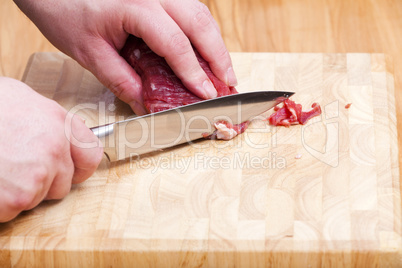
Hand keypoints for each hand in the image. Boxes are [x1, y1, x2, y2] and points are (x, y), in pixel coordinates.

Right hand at [0, 78, 102, 221]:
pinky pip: (12, 210)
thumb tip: (58, 136)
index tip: (71, 171)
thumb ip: (48, 123)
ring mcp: (36, 176)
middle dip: (41, 182)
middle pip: (61, 184)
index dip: (78, 167)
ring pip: (35, 198)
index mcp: (58, 123)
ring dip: (16, 192)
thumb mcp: (22, 101)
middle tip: (12, 165)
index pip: (90, 156)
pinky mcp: (15, 199)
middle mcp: (54, 150)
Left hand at [14, 0, 236, 114]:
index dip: (194, 71)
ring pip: (200, 12)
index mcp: (134, 6)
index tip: (206, 93)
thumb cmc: (64, 11)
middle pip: (200, 22)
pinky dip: (203, 32)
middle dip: (219, 55)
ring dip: (215, 43)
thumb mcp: (89, 53)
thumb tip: (146, 105)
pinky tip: (207, 51)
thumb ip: (121, 80)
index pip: (175, 43)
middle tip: (230, 82)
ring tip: (224, 71)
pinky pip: (190, 9)